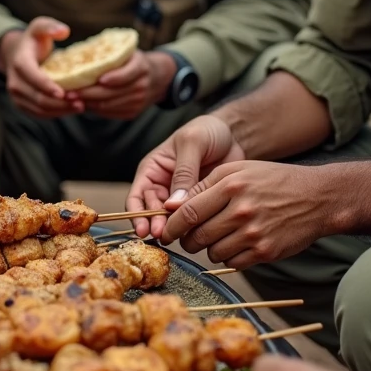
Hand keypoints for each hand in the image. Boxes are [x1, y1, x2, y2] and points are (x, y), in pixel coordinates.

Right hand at [0, 17, 80, 118]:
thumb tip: (64, 31)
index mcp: (19, 62)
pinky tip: (71, 109)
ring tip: (80, 106)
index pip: (32, 77)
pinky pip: (39, 114)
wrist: (16, 54)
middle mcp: (14, 82)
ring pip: (39, 109)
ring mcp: (17, 96)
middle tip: (81, 101)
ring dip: (60, 110)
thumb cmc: (34, 40)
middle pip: (37, 97)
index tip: (65, 93)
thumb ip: (50, 26)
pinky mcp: (22, 105)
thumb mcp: (40, 27)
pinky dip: (55, 114)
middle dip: (59, 102)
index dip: (47, 86)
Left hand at [72, 50, 175, 119]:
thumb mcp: (127, 52)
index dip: (111, 78)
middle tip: (69, 92)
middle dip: (88, 93)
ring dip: (87, 103)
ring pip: (108, 104)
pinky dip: (95, 109)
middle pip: (112, 93)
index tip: (94, 79)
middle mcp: (141, 85)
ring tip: (71, 98)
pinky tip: (83, 103)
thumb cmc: (133, 61)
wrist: (157, 78)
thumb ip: (111, 55)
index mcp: (141, 66)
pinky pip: (109, 112)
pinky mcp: (132, 113)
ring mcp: (138, 101)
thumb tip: (80, 58)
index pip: (126, 74)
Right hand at [126, 114, 243, 239]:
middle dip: (156, 225)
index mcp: (152, 170)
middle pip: (152, 213)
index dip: (137, 214)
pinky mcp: (200, 205)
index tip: (145, 230)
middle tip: (165, 235)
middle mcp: (162, 187)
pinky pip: (192, 221)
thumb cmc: (206, 131)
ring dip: (174, 231)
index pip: (137, 196)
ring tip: (180, 238)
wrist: (233, 134)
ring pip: (171, 220)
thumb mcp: (192, 143)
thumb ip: (184, 171)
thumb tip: (173, 205)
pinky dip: (192, 229)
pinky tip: (197, 235)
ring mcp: (181, 198)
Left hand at [160, 160, 338, 267]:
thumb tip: (172, 204)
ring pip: (213, 253)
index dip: (172, 225)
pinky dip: (228, 257)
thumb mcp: (237, 170)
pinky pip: (232, 263)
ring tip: (218, 236)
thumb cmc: (272, 180)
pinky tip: (235, 244)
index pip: (189, 212)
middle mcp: (241, 210)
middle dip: (187, 240)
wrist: (316, 198)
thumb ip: (204, 185)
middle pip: (198, 236)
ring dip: (209, 249)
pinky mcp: (266, 253)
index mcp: (231, 186)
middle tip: (188, 238)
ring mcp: (254, 234)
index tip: (166, 232)